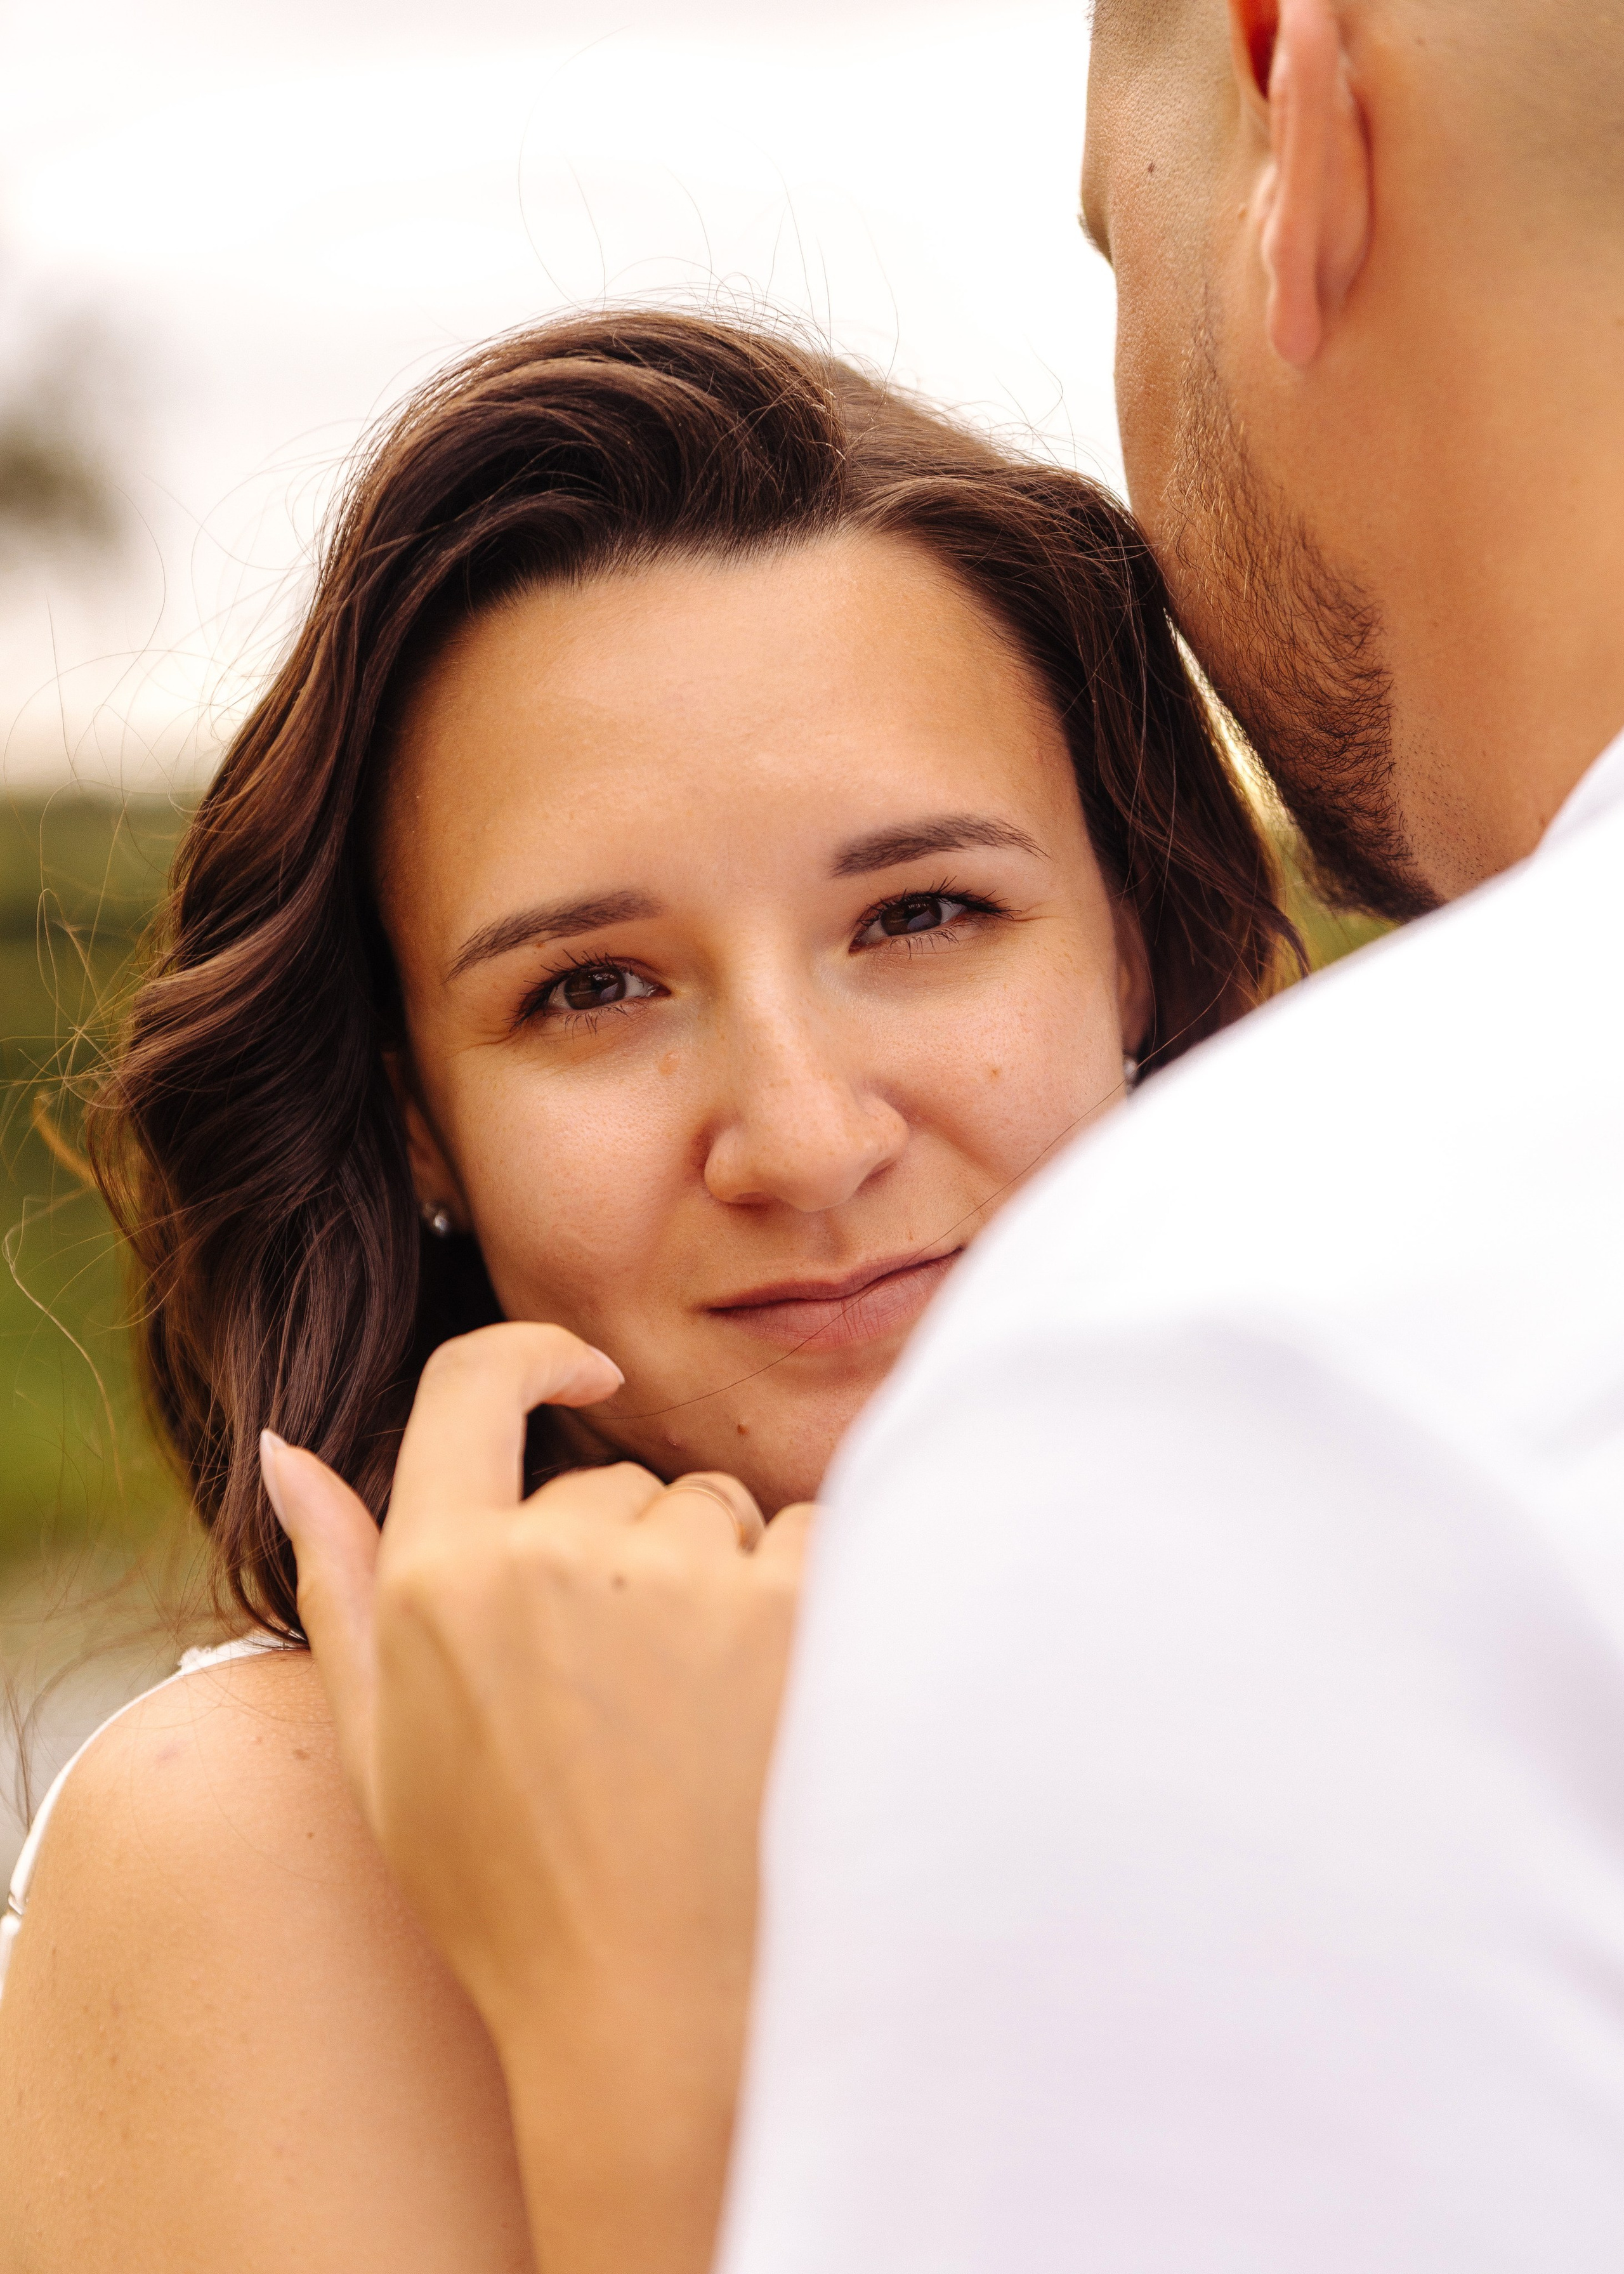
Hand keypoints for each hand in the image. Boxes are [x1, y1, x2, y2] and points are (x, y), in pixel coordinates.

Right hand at [260, 1321, 814, 2273]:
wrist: (653, 2016)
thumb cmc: (510, 1889)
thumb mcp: (387, 1744)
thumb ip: (339, 1581)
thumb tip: (283, 1444)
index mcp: (440, 1577)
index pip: (471, 1386)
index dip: (532, 1358)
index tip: (584, 1371)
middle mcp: (550, 1556)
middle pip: (622, 1480)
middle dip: (639, 1552)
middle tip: (638, 1698)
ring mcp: (674, 1578)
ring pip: (721, 1509)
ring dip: (727, 1577)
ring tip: (706, 1718)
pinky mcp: (787, 1605)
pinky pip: (816, 1534)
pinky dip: (814, 1597)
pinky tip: (780, 1703)